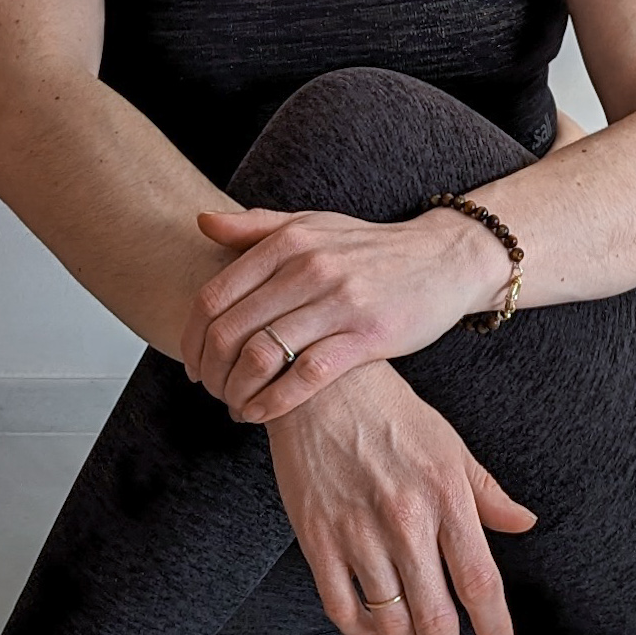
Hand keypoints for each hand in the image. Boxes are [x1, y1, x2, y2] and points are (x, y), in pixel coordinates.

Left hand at [185, 201, 498, 424]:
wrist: (443, 259)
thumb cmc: (370, 249)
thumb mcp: (313, 224)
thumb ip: (256, 226)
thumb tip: (201, 221)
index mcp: (289, 240)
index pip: (214, 296)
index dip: (192, 337)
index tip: (193, 363)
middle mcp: (310, 267)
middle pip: (230, 330)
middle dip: (210, 370)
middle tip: (210, 390)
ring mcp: (339, 301)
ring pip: (262, 354)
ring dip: (237, 390)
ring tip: (235, 404)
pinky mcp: (367, 336)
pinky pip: (305, 376)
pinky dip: (273, 402)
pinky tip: (262, 413)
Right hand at [265, 364, 535, 634]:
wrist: (321, 385)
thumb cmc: (391, 413)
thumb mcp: (450, 445)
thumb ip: (487, 493)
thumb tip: (526, 524)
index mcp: (446, 496)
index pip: (480, 582)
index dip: (494, 626)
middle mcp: (405, 520)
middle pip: (435, 615)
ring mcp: (357, 532)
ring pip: (389, 620)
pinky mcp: (316, 538)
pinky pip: (342, 607)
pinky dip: (362, 630)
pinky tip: (374, 629)